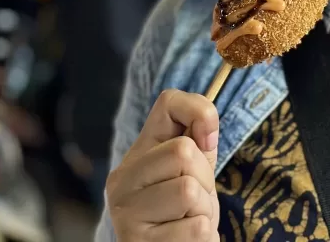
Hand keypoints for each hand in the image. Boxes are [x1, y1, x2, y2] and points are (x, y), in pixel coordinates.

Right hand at [106, 90, 219, 241]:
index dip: (200, 113)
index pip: (169, 102)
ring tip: (187, 221)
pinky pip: (196, 228)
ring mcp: (125, 212)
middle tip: (194, 200)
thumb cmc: (184, 215)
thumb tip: (206, 127)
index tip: (207, 142)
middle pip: (183, 151)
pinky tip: (184, 240)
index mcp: (138, 153)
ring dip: (203, 212)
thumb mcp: (194, 173)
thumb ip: (198, 143)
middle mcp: (122, 178)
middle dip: (205, 179)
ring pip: (188, 190)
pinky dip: (203, 237)